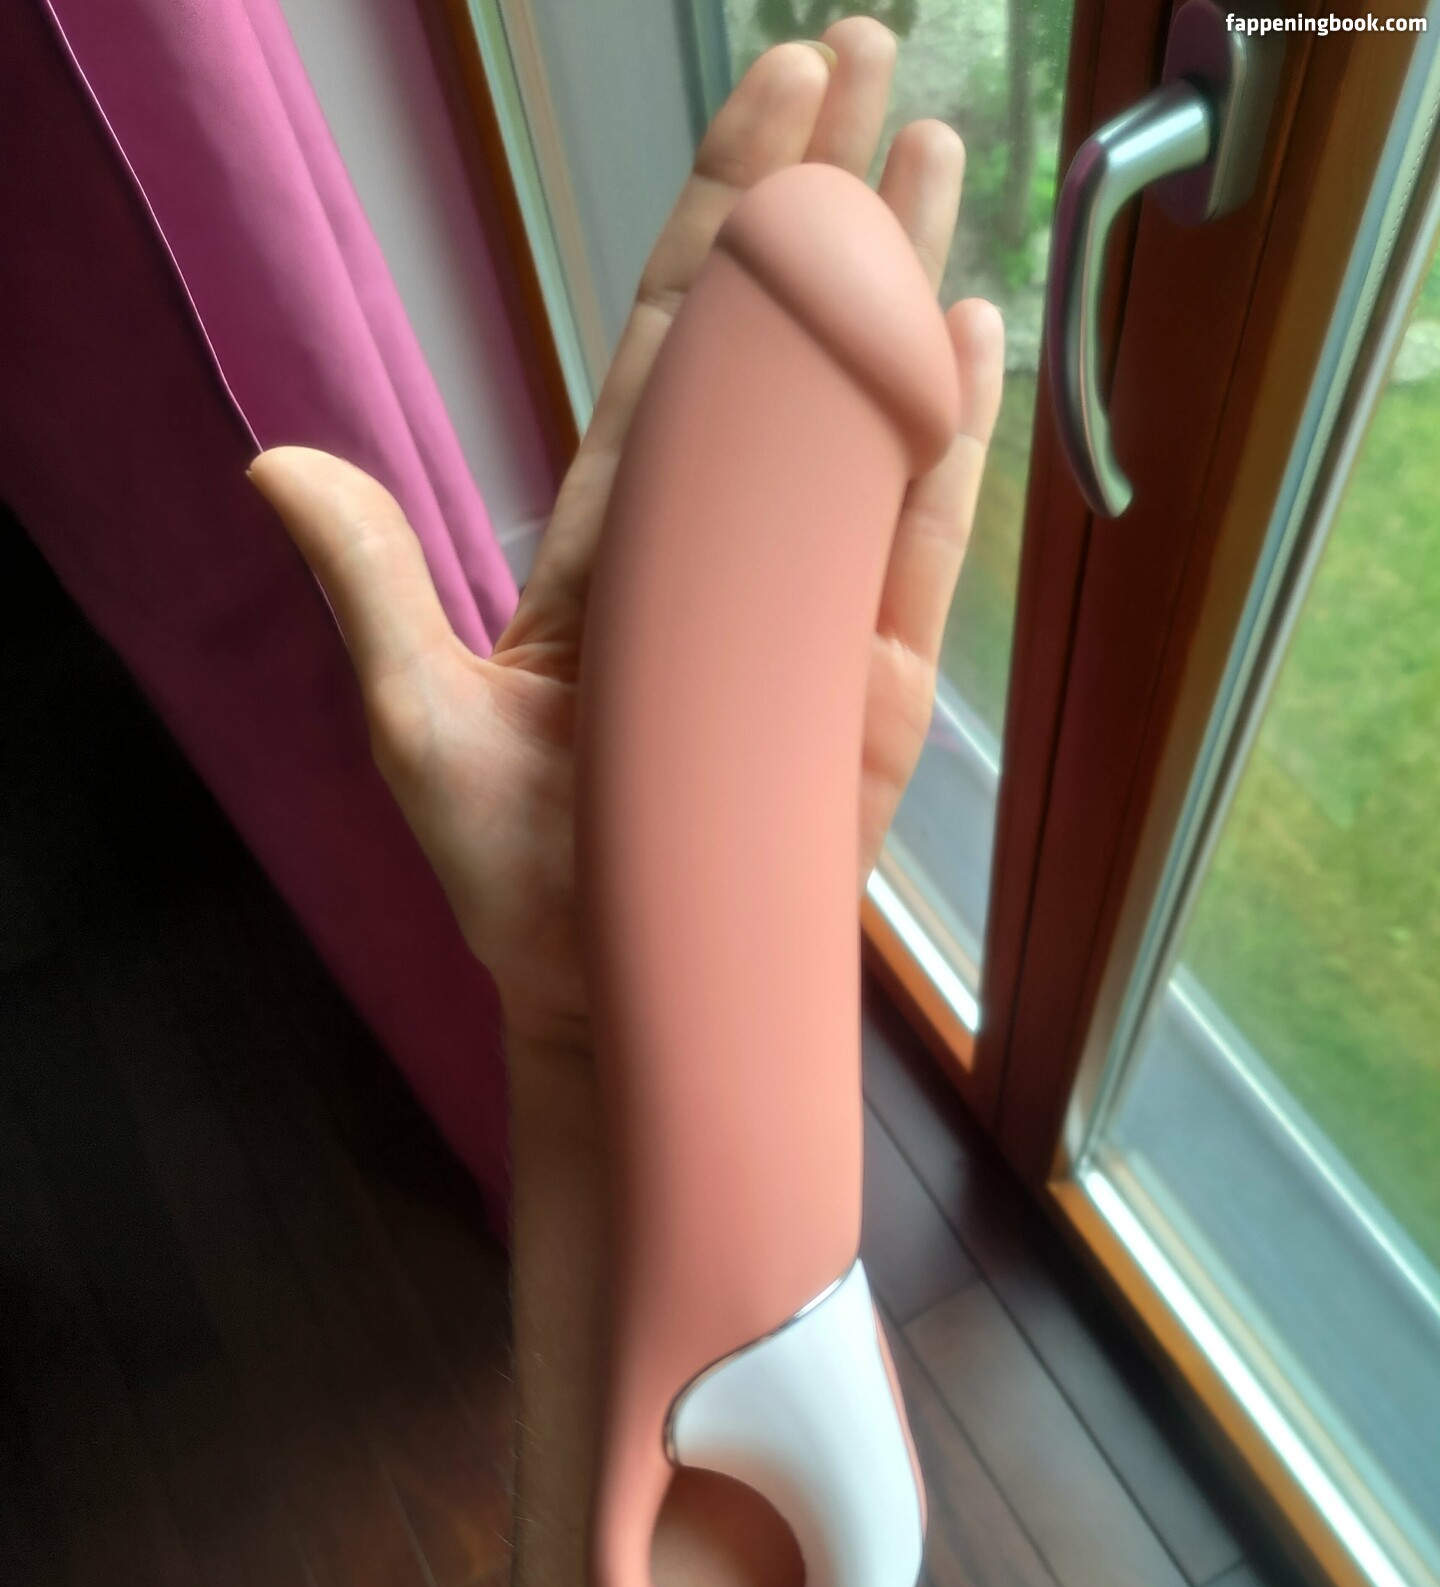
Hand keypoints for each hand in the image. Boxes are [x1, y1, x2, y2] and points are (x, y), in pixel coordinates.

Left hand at [250, 18, 1003, 1056]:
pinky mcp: (868, 677)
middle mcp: (719, 546)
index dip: (718, 212)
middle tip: (871, 55)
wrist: (618, 992)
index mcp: (616, 537)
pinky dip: (939, 439)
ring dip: (892, 282)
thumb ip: (372, 587)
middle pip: (779, 340)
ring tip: (932, 151)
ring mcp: (804, 604)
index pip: (673, 339)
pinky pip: (911, 540)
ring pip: (858, 414)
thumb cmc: (522, 878)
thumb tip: (276, 463)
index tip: (768, 93)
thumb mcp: (420, 727)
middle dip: (821, 193)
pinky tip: (962, 332)